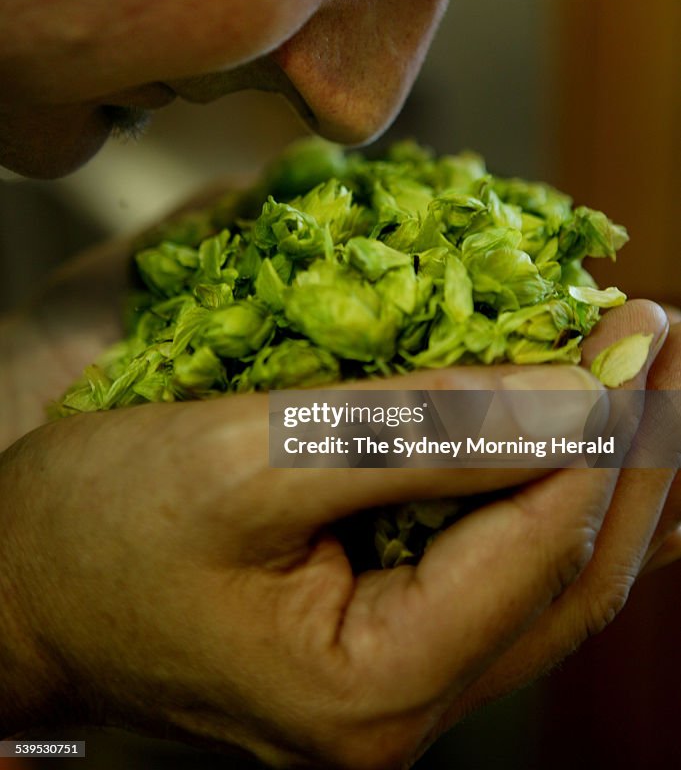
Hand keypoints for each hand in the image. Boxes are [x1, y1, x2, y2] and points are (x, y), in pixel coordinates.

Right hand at [1, 274, 674, 768]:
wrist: (25, 589)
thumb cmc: (100, 527)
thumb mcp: (248, 458)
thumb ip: (414, 433)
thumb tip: (562, 391)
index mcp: (370, 689)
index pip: (535, 546)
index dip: (598, 429)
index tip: (635, 327)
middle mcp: (403, 712)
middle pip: (570, 580)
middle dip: (632, 452)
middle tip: (660, 335)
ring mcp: (398, 688)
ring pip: (550, 586)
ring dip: (607, 477)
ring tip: (647, 378)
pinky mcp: (383, 647)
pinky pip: (501, 578)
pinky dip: (553, 505)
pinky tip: (590, 452)